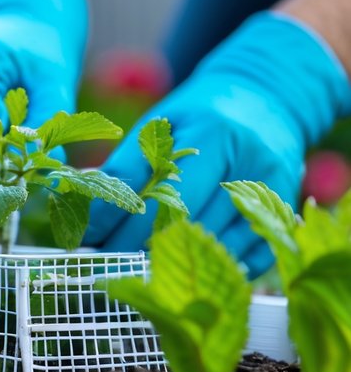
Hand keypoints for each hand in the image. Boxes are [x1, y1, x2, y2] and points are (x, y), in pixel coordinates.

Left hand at [87, 13, 350, 273]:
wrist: (267, 97)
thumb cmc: (201, 113)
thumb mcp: (162, 122)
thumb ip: (130, 162)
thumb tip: (85, 200)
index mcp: (212, 131)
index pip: (155, 187)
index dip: (115, 217)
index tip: (85, 237)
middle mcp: (247, 162)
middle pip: (183, 220)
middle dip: (134, 246)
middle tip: (102, 262)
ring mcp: (274, 189)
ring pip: (214, 243)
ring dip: (169, 263)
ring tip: (129, 273)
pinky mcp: (287, 210)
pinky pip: (250, 255)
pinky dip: (214, 268)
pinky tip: (182, 273)